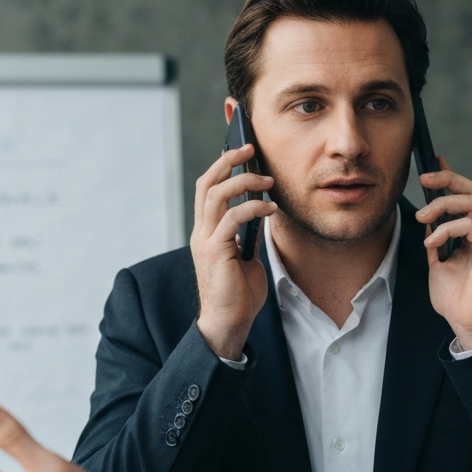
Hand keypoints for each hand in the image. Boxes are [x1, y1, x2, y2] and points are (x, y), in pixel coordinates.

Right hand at [191, 145, 276, 360]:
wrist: (229, 324)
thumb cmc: (239, 295)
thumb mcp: (247, 256)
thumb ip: (249, 234)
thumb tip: (262, 211)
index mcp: (206, 232)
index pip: (207, 188)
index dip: (222, 166)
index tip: (242, 151)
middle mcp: (201, 232)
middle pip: (206, 183)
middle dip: (227, 161)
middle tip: (250, 148)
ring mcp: (205, 241)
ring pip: (216, 195)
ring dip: (243, 182)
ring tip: (267, 181)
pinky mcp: (215, 252)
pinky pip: (232, 219)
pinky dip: (253, 209)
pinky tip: (271, 210)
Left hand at [416, 157, 471, 350]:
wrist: (470, 325)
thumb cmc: (457, 300)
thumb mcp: (438, 265)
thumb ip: (435, 242)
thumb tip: (425, 222)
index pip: (467, 196)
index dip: (451, 177)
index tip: (433, 162)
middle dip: (448, 179)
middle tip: (423, 179)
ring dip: (443, 205)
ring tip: (422, 218)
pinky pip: (471, 226)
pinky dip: (447, 229)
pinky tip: (431, 242)